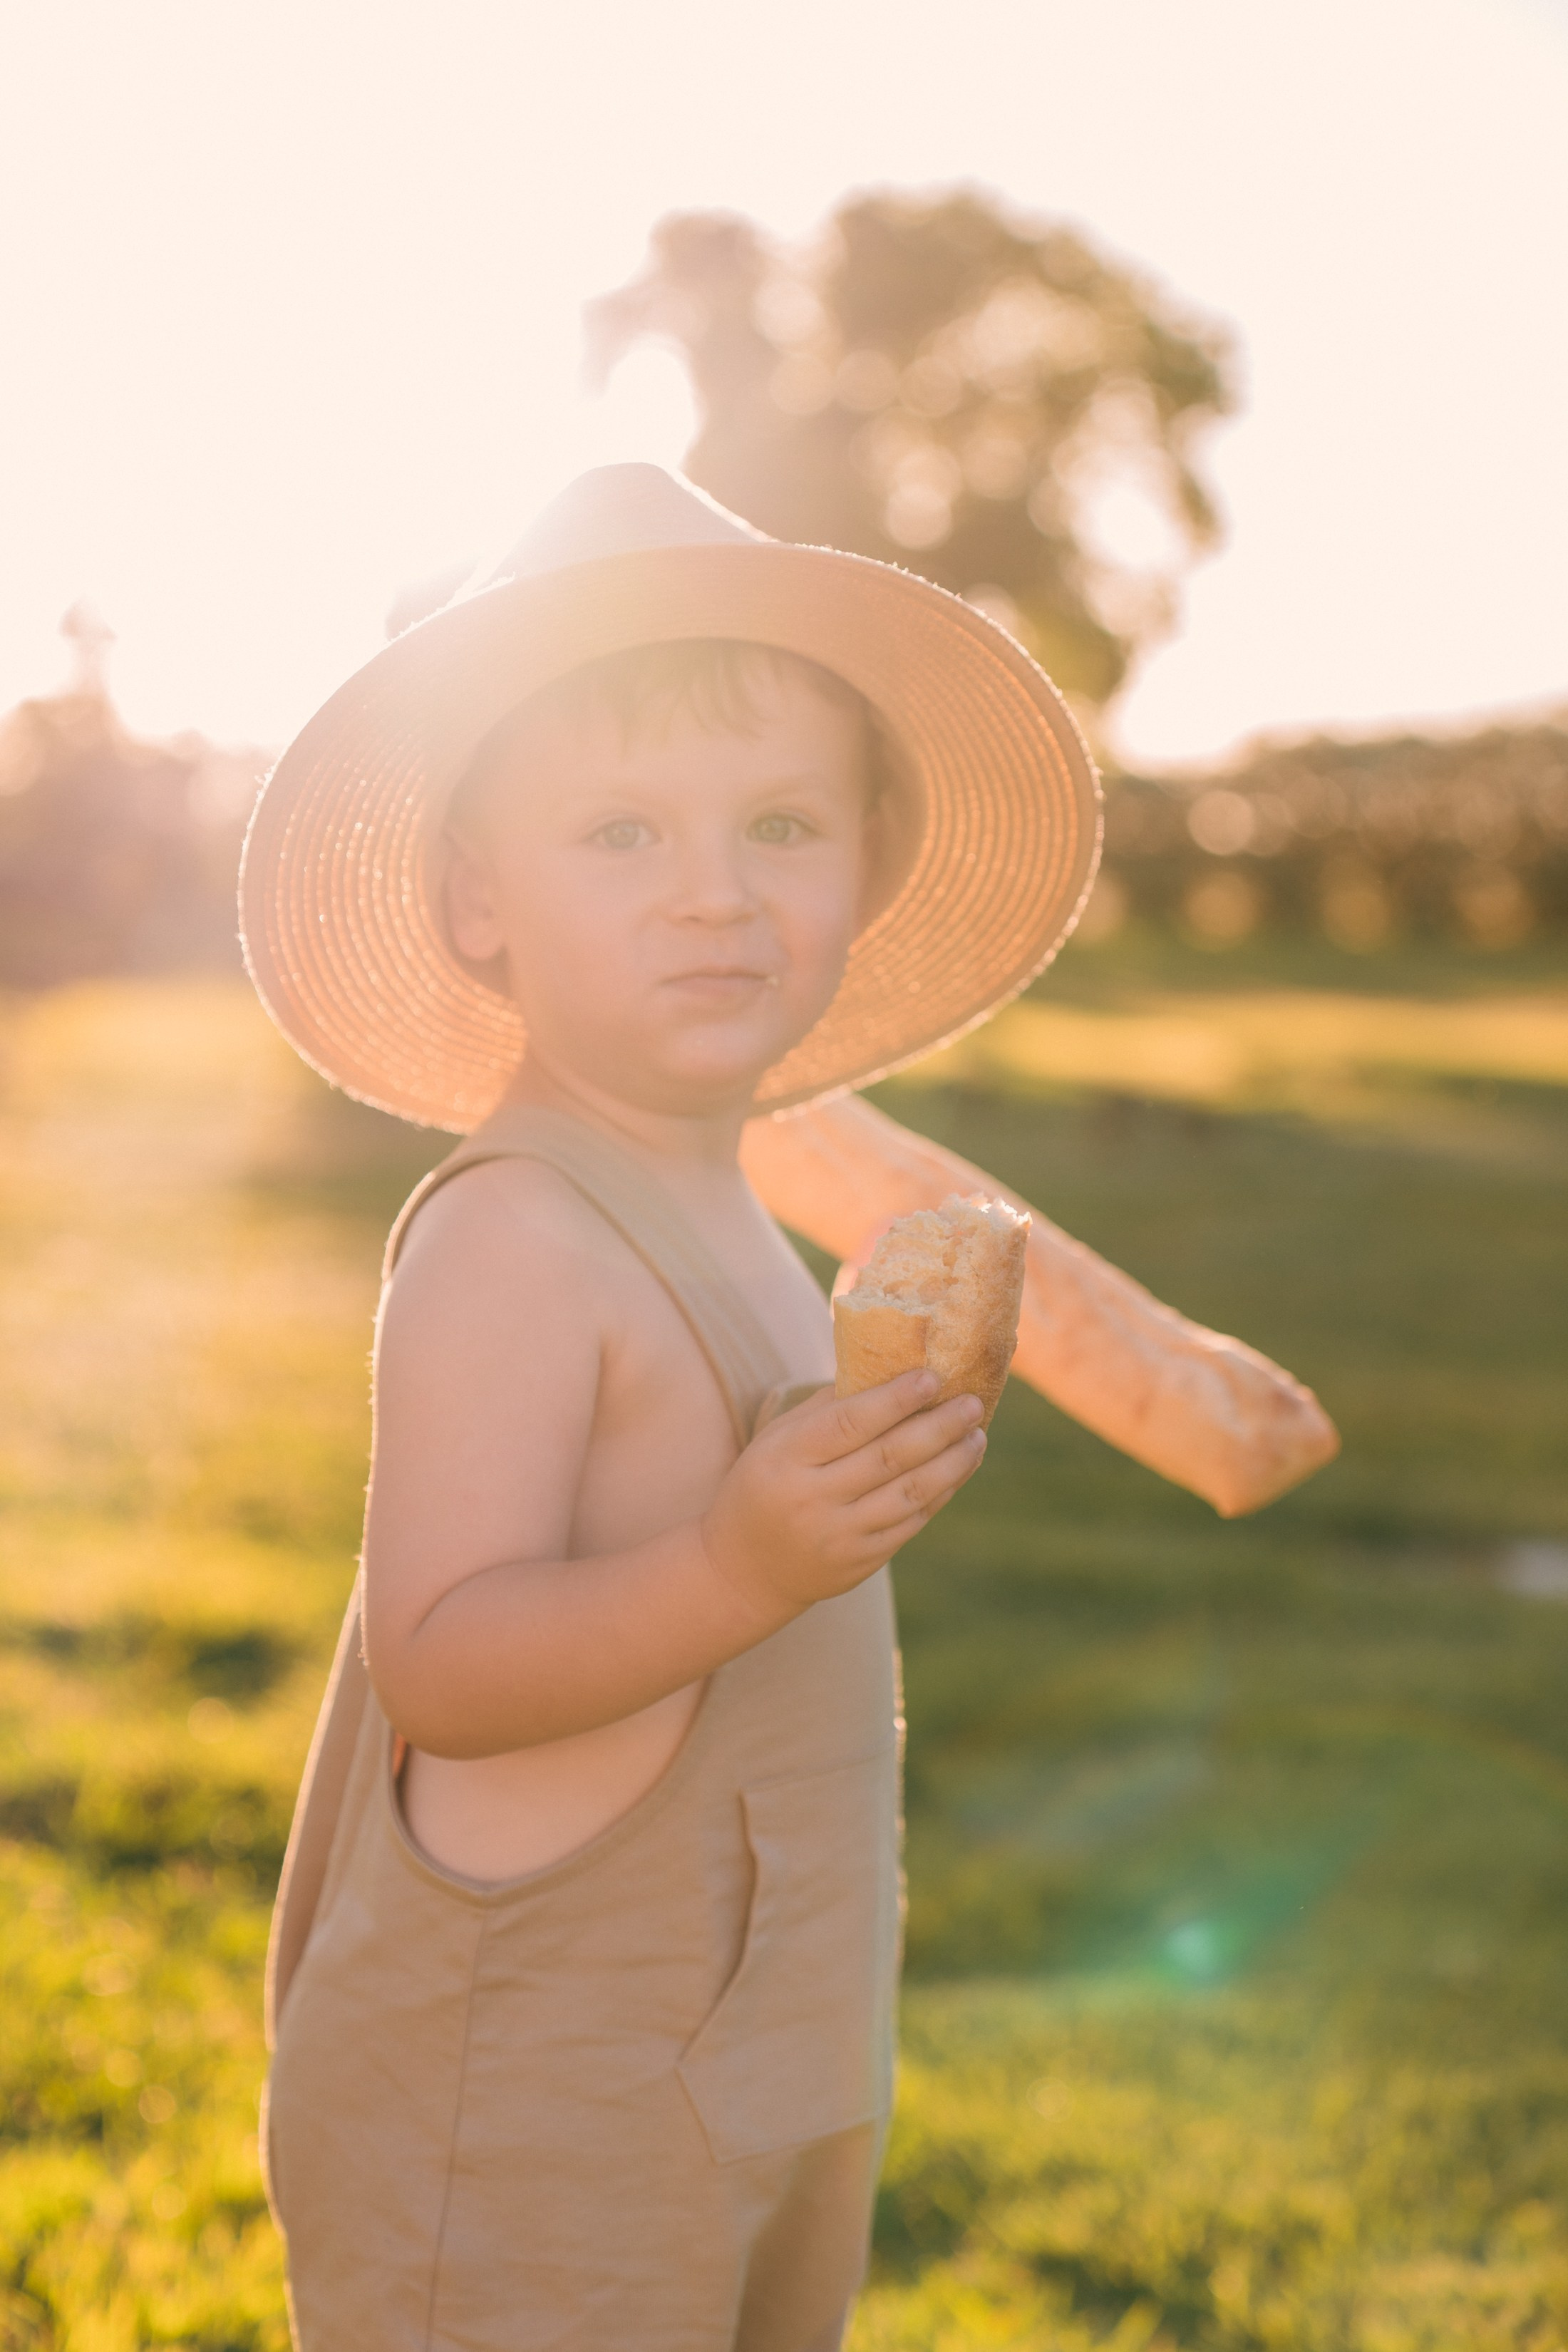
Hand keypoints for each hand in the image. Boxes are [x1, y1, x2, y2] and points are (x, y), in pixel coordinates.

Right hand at [700, 1370, 985, 1619]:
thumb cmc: (765, 1486)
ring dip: (951, 1463)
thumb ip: (826, 1409)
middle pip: (889, 1457)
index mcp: (787, 1458)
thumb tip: (887, 1369)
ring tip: (977, 1436)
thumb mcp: (776, 1441)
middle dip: (939, 1427)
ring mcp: (838, 1535)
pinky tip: (958, 1469)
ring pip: (909, 1493)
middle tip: (973, 1403)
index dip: (895, 1399)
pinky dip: (939, 1494)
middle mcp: (813, 1498)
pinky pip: (910, 1523)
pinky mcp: (860, 1563)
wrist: (744, 1570)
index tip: (933, 1377)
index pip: (849, 1424)